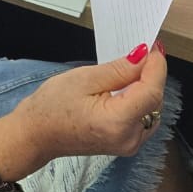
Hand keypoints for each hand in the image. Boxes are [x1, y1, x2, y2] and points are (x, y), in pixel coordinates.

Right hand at [15, 43, 166, 162]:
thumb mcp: (84, 79)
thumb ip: (118, 69)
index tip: (153, 46)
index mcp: (117, 122)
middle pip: (154, 101)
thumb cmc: (51, 107)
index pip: (151, 92)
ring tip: (134, 67)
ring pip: (152, 110)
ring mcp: (128, 145)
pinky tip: (128, 86)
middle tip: (142, 51)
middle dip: (151, 75)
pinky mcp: (125, 144)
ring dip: (147, 87)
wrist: (36, 134)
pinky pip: (143, 118)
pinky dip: (140, 100)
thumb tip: (143, 56)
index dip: (156, 67)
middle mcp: (128, 138)